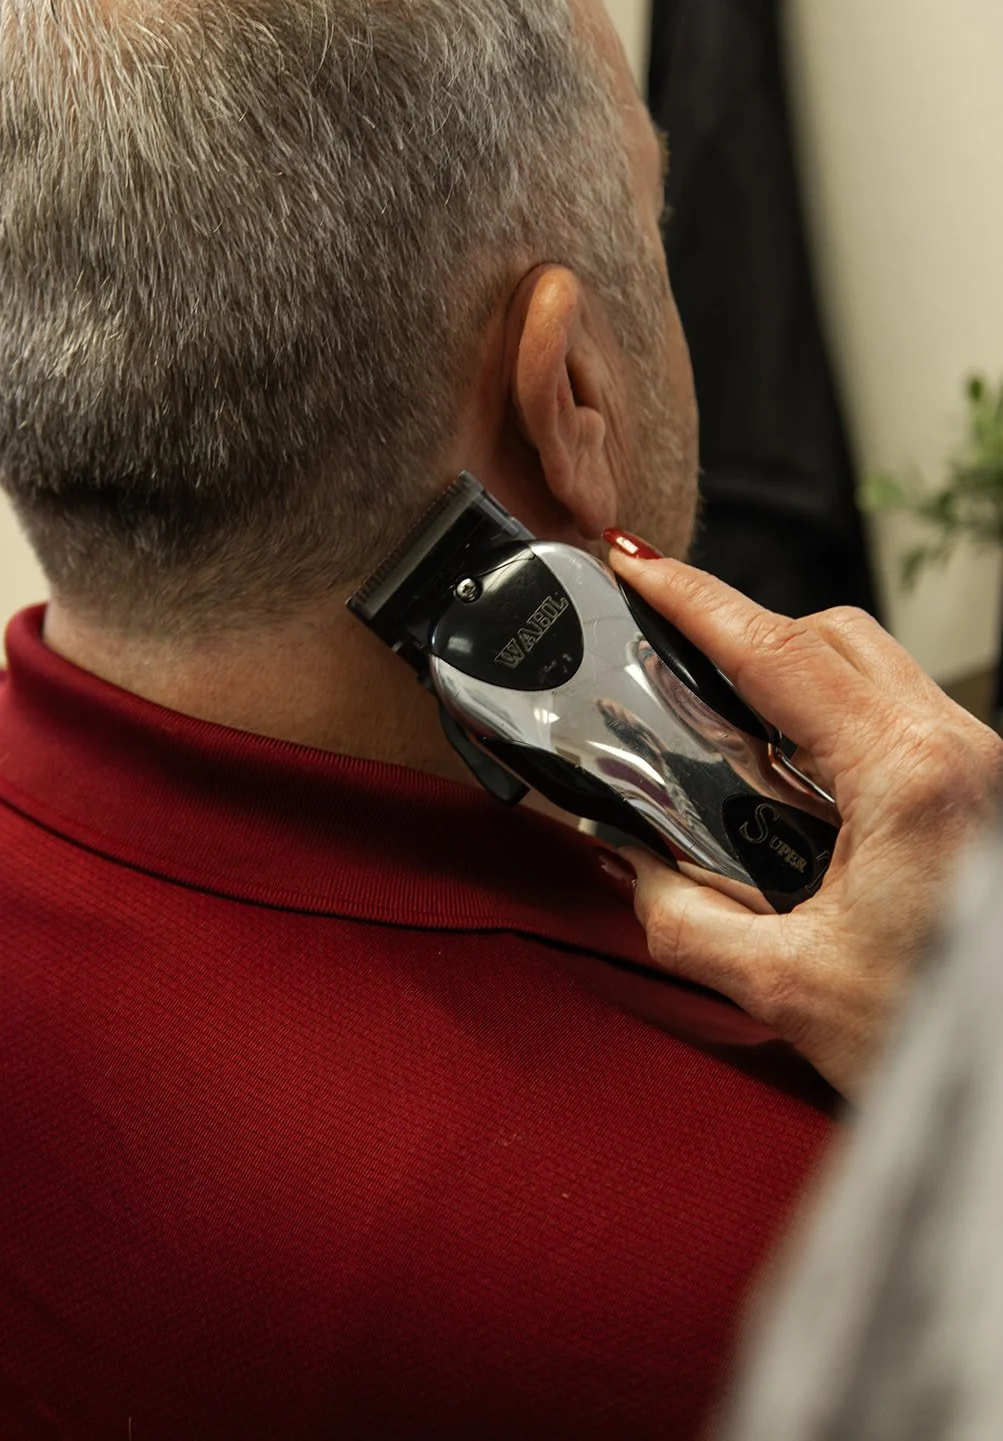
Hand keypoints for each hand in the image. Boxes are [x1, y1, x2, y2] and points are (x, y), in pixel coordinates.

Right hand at [608, 546, 1002, 1097]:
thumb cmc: (944, 1041)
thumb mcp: (788, 988)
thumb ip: (688, 922)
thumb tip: (639, 875)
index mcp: (913, 778)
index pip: (782, 652)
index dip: (696, 601)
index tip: (636, 565)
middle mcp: (959, 753)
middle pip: (836, 636)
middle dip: (746, 630)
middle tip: (671, 648)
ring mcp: (981, 770)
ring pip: (874, 670)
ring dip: (794, 677)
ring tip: (724, 719)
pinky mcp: (981, 795)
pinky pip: (897, 719)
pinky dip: (833, 724)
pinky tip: (793, 779)